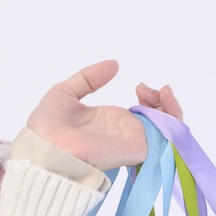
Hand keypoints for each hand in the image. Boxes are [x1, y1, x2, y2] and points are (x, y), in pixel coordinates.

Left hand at [25, 60, 183, 170]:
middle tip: (146, 90)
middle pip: (159, 119)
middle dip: (163, 100)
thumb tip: (114, 64)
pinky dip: (172, 117)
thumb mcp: (65, 92)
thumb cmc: (46, 129)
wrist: (42, 150)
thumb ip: (88, 78)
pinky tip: (160, 99)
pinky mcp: (136, 149)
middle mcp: (124, 133)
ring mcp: (132, 141)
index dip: (148, 97)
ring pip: (168, 128)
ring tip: (160, 92)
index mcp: (110, 122)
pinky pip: (166, 137)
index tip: (138, 86)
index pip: (142, 112)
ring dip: (171, 107)